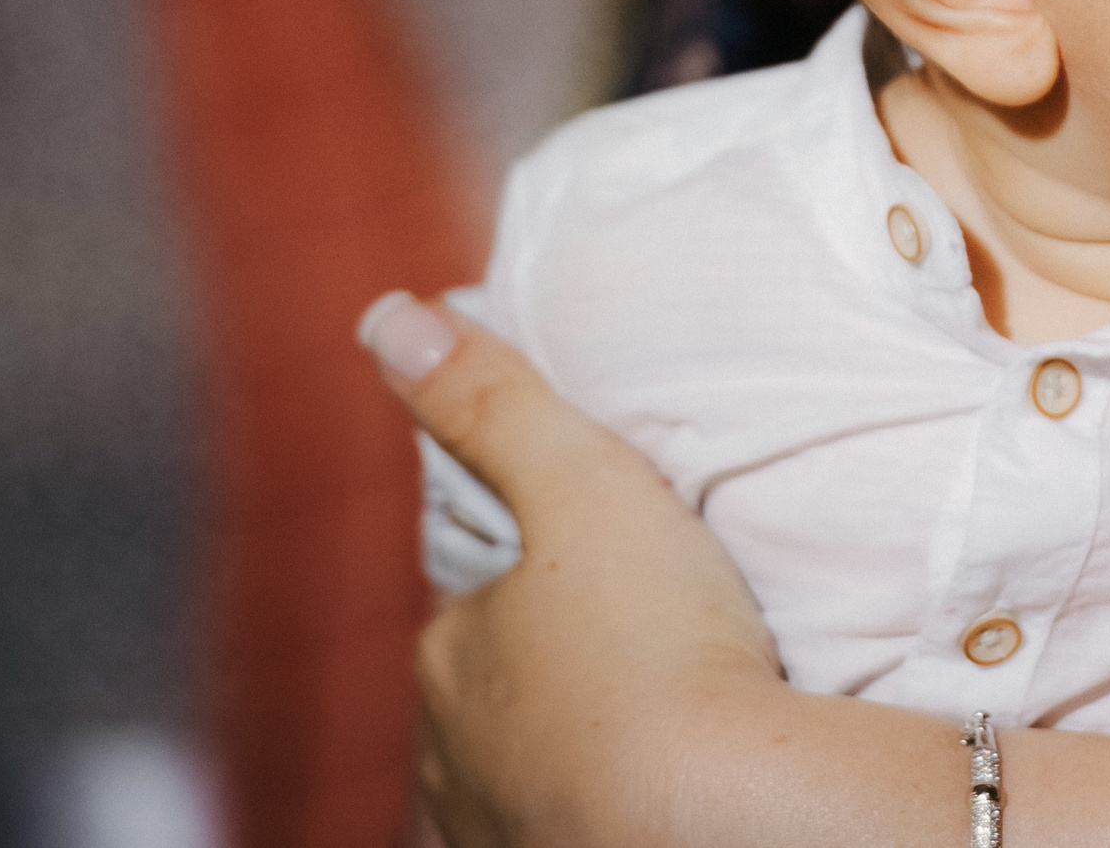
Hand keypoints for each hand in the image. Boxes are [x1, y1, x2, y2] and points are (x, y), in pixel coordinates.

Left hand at [360, 293, 789, 847]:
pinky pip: (583, 827)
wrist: (721, 816)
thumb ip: (494, 402)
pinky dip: (613, 807)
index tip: (613, 568)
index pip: (476, 604)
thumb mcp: (583, 486)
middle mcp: (454, 762)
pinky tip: (670, 787)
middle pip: (504, 694)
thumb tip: (388, 313)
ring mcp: (507, 833)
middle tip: (661, 637)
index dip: (542, 578)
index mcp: (449, 659)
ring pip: (536, 771)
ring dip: (588, 743)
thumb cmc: (655, 646)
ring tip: (679, 715)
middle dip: (560, 669)